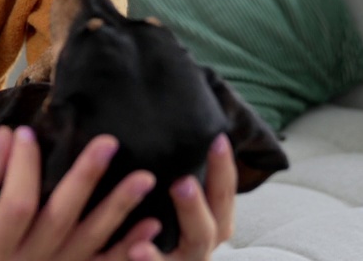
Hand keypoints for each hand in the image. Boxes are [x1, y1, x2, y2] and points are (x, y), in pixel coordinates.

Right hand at [0, 126, 162, 260]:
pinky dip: (128, 248)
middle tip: (109, 142)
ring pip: (88, 242)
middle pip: (60, 219)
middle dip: (86, 179)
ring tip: (145, 178)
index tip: (24, 130)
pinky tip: (153, 225)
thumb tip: (9, 136)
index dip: (23, 166)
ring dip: (119, 210)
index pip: (17, 203)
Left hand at [122, 135, 237, 260]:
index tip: (217, 138)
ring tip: (169, 206)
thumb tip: (172, 116)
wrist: (144, 259)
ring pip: (194, 246)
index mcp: (214, 222)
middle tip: (184, 179)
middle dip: (201, 200)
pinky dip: (151, 258)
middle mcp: (204, 244)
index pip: (225, 192)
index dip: (223, 167)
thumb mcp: (178, 202)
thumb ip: (182, 174)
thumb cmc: (161, 227)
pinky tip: (137, 247)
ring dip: (185, 223)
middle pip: (213, 223)